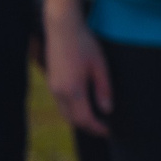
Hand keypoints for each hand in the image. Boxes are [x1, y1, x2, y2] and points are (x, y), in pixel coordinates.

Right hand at [43, 16, 111, 136]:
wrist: (63, 29)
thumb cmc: (85, 44)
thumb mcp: (100, 66)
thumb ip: (104, 89)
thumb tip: (107, 110)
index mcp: (72, 90)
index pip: (84, 118)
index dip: (96, 128)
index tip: (108, 132)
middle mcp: (59, 92)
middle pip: (72, 119)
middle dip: (88, 127)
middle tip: (104, 129)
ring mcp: (53, 87)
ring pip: (65, 112)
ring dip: (79, 119)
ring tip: (96, 120)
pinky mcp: (52, 81)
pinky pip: (61, 103)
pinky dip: (72, 110)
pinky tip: (84, 106)